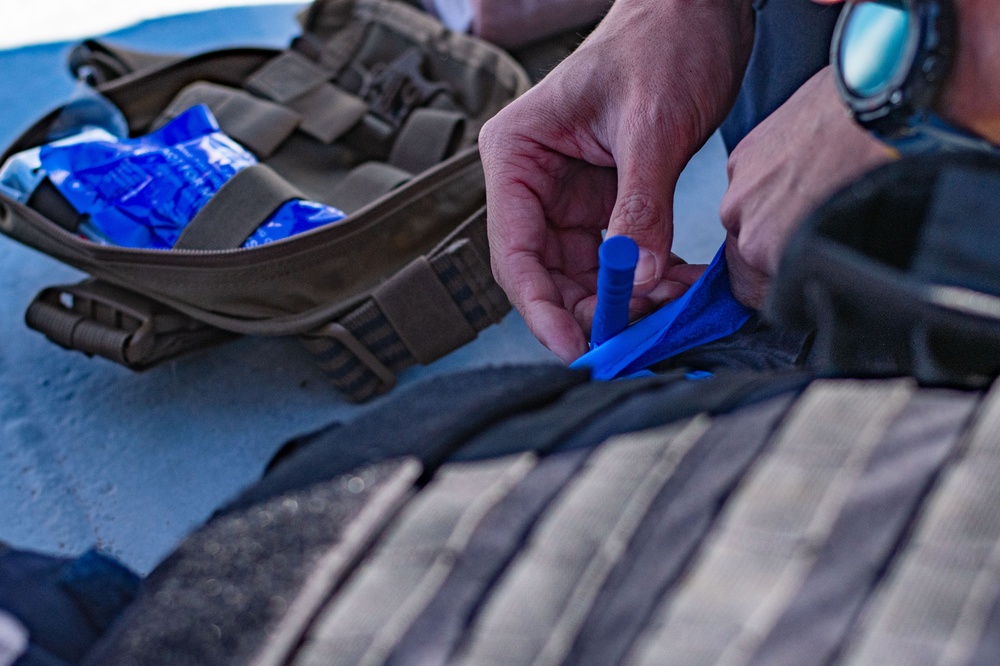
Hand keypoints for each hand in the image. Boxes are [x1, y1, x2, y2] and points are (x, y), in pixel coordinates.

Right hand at [481, 0, 753, 361]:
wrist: (699, 11)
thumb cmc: (662, 41)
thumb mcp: (650, 126)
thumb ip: (640, 207)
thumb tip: (636, 280)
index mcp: (516, 153)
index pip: (513, 247)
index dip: (540, 306)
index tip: (576, 347)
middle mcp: (533, 181)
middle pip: (543, 272)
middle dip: (590, 309)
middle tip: (636, 335)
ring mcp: (567, 196)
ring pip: (582, 274)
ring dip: (624, 300)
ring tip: (672, 304)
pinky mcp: (604, 203)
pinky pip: (616, 259)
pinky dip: (645, 279)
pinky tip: (679, 284)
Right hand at [720, 66, 893, 307]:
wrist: (881, 103)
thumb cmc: (879, 167)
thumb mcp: (855, 243)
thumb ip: (817, 266)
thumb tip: (817, 276)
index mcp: (762, 250)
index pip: (751, 292)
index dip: (779, 285)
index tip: (800, 276)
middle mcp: (740, 218)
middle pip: (748, 251)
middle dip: (776, 245)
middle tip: (818, 227)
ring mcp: (739, 182)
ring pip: (749, 214)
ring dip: (773, 208)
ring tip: (816, 190)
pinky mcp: (743, 150)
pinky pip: (752, 181)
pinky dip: (774, 178)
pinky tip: (809, 165)